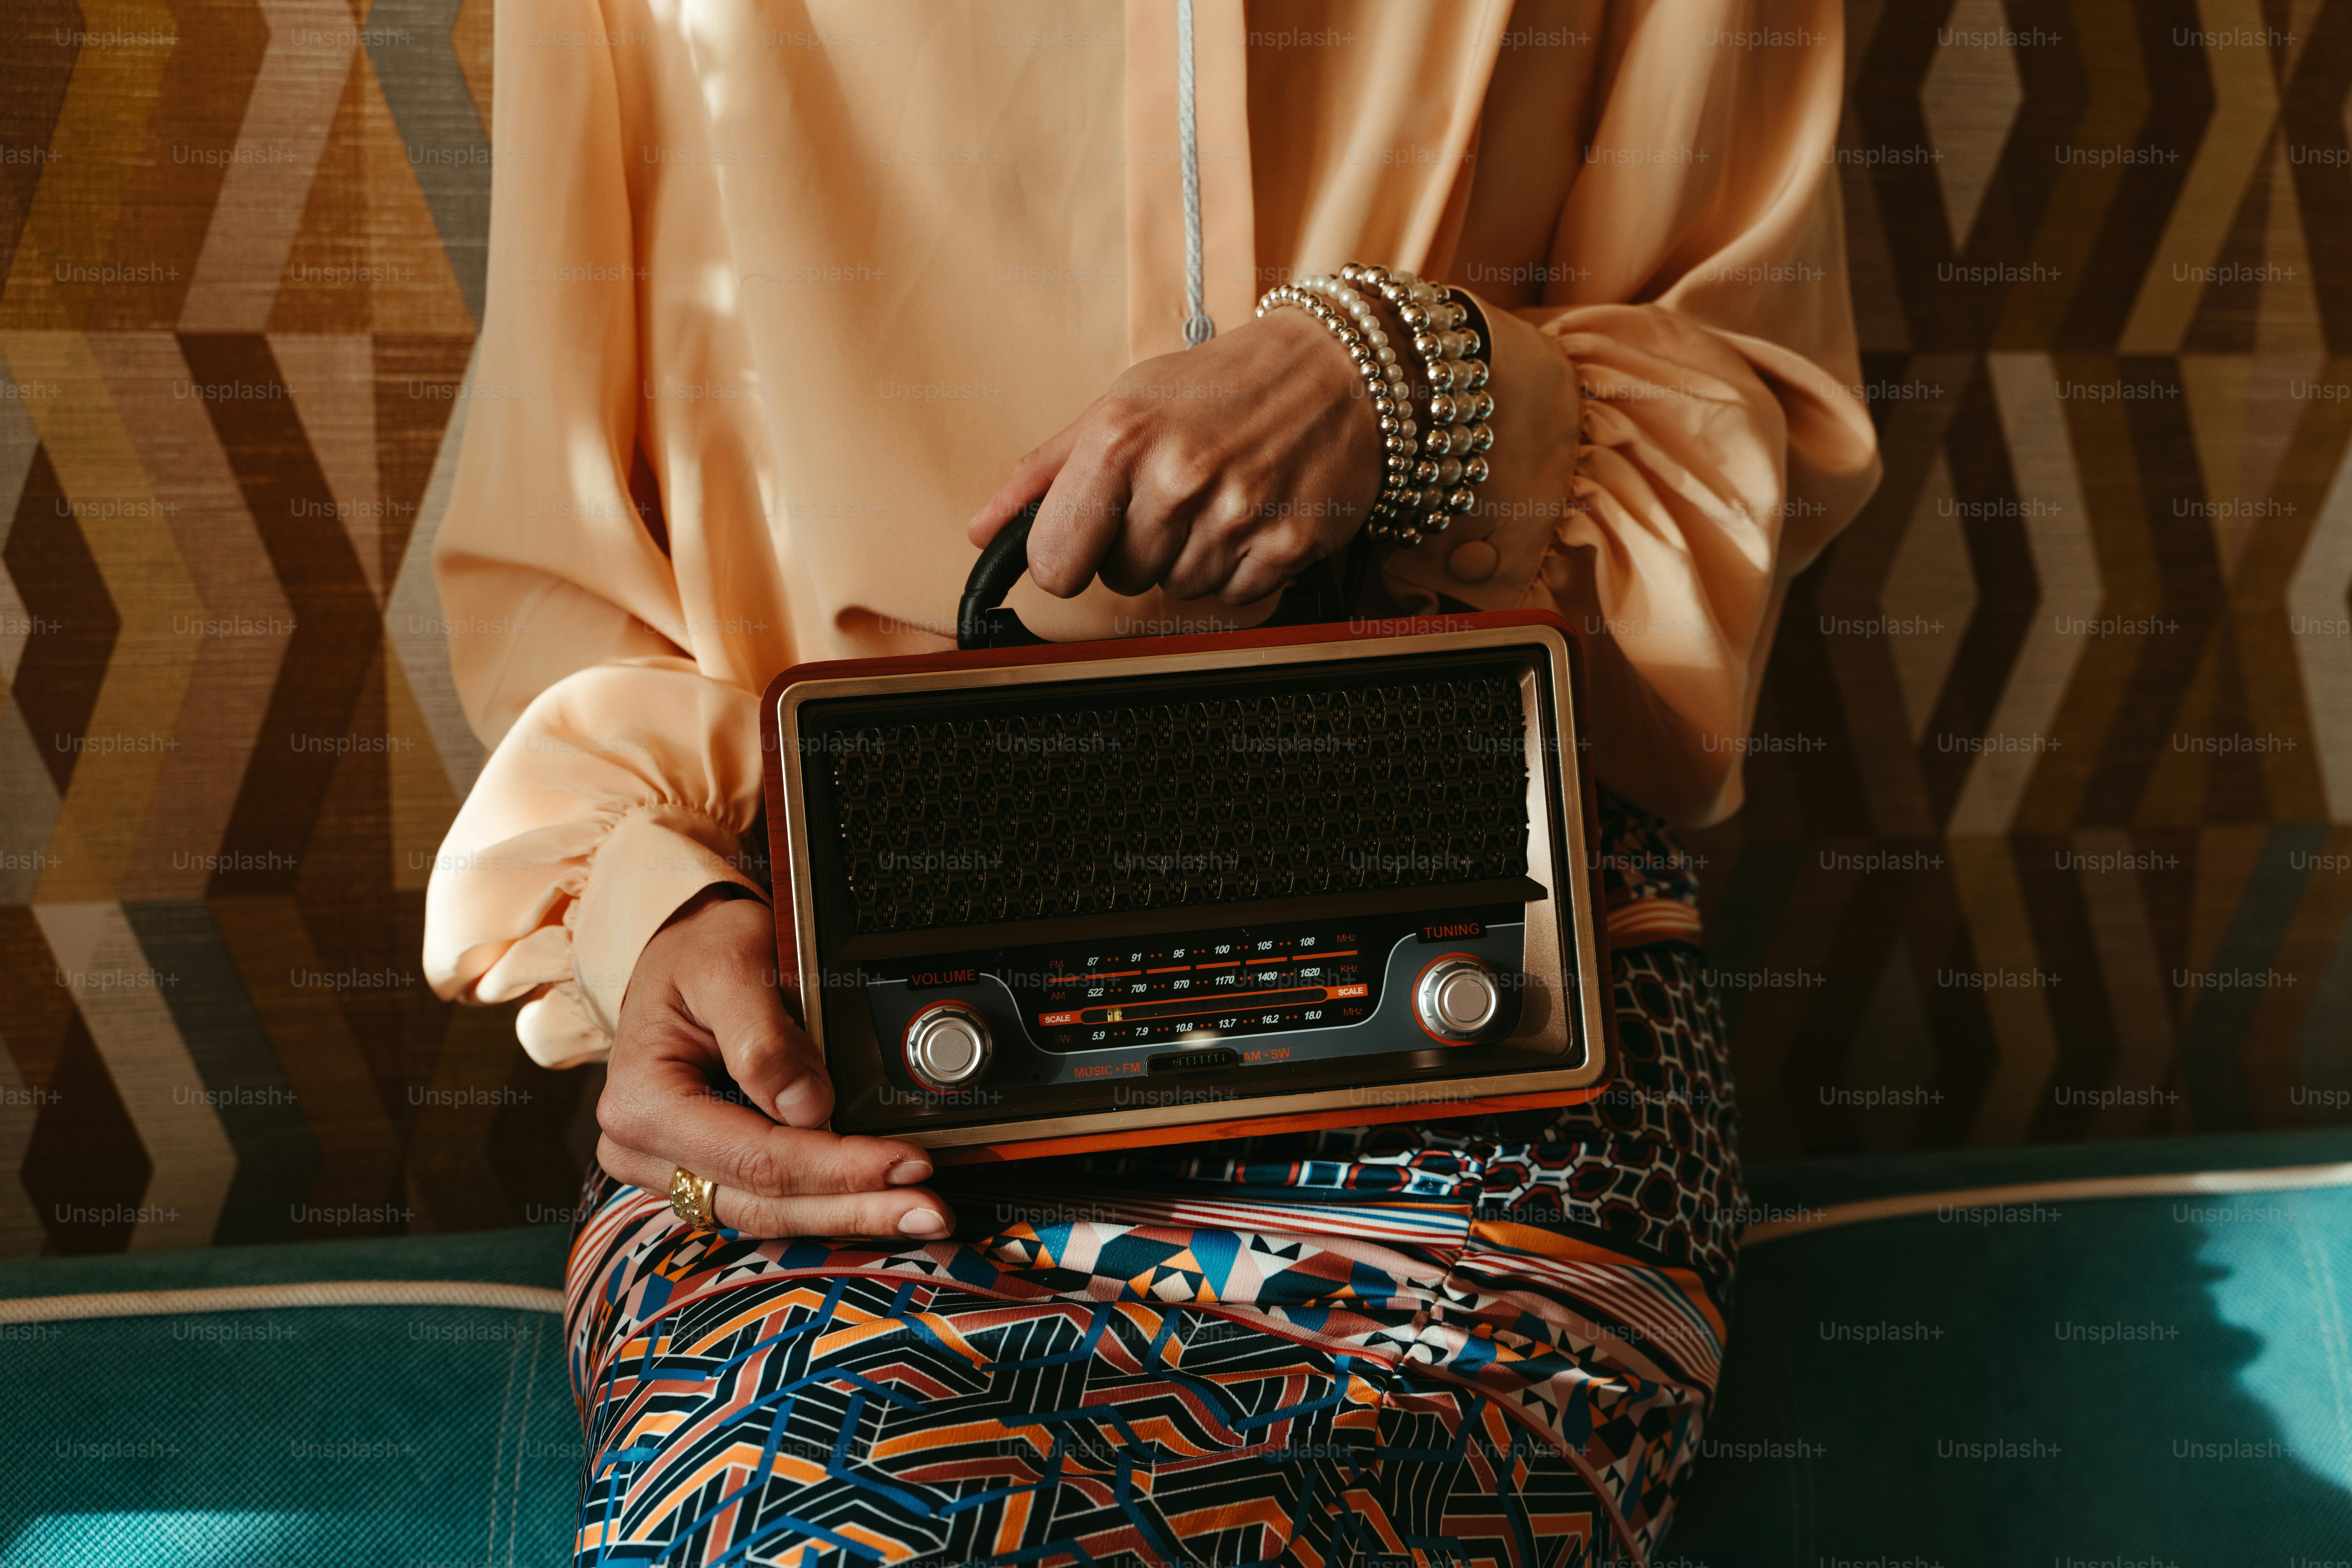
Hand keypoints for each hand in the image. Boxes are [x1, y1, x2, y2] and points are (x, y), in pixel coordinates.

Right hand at [596, 887, 954, 1239]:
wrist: (680, 954)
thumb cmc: (696, 955)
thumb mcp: (726, 968)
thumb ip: (763, 1037)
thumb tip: (810, 1106)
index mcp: (643, 1106)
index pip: (757, 1158)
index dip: (838, 1168)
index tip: (906, 1163)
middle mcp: (646, 1151)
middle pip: (766, 1202)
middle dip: (856, 1208)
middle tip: (930, 1212)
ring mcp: (674, 1169)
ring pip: (771, 1213)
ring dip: (849, 1215)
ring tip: (919, 1213)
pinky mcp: (706, 1170)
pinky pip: (771, 1199)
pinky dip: (827, 1201)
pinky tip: (880, 1200)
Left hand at [967, 304, 1386, 605]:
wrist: (1338, 370)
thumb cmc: (1221, 386)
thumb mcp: (1121, 405)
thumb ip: (1045, 472)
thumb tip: (982, 530)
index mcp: (1119, 439)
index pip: (1053, 561)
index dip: (1067, 556)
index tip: (1089, 535)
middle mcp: (1176, 477)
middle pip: (1121, 577)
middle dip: (1141, 546)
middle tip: (1177, 494)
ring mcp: (1235, 514)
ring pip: (1179, 589)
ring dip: (1193, 556)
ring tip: (1221, 498)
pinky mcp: (1287, 545)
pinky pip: (1236, 596)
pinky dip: (1242, 567)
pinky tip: (1255, 515)